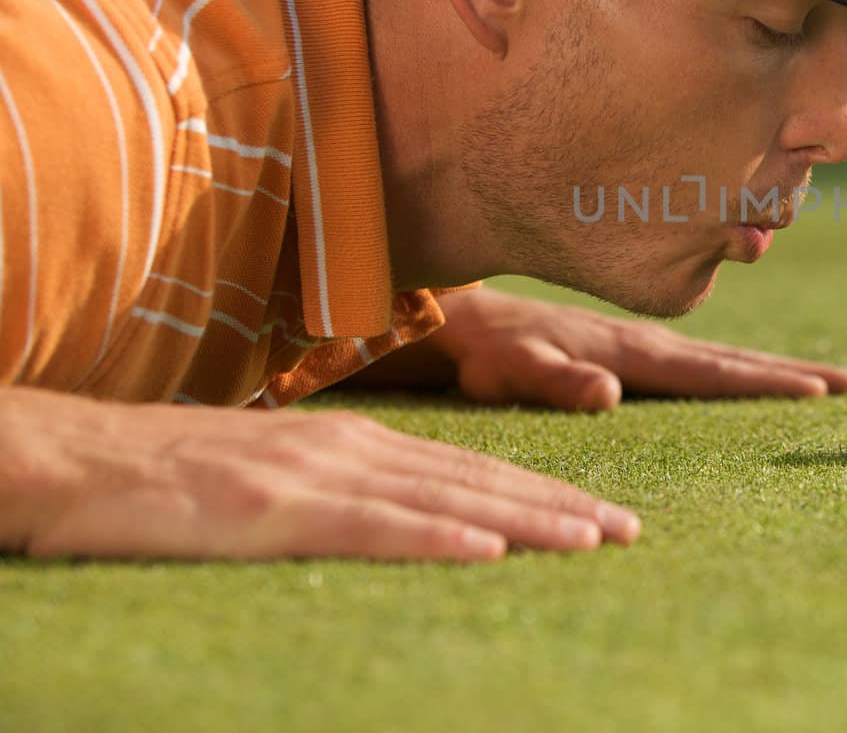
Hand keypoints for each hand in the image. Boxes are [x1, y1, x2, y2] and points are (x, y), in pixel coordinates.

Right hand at [0, 386, 638, 560]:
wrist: (77, 455)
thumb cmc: (172, 473)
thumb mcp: (278, 470)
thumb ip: (342, 486)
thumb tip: (401, 515)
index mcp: (356, 439)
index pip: (470, 468)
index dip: (540, 491)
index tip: (599, 516)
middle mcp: (353, 448)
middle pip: (477, 480)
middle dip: (559, 506)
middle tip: (628, 532)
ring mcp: (317, 475)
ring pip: (446, 499)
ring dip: (527, 520)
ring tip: (592, 539)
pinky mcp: (275, 506)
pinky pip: (372, 526)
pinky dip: (437, 536)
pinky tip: (488, 549)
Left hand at [429, 288, 846, 410]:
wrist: (463, 311)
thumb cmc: (482, 350)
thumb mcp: (512, 370)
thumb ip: (555, 382)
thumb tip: (609, 395)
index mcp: (632, 351)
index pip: (712, 373)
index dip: (767, 384)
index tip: (820, 392)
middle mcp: (647, 342)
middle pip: (733, 361)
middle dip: (793, 374)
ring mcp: (642, 341)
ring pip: (721, 356)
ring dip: (773, 368)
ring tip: (821, 381)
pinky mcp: (630, 344)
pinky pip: (699, 357)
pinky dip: (738, 366)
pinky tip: (747, 374)